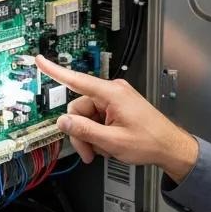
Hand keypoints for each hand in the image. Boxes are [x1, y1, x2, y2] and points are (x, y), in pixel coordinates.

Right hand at [34, 56, 199, 180]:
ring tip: (103, 150)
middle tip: (89, 151)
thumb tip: (63, 121)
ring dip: (90, 136)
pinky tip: (107, 144)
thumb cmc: (150, 142)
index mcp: (112, 94)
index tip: (40, 60)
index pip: (77, 80)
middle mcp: (113, 92)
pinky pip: (97, 119)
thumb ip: (85, 131)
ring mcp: (115, 100)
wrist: (169, 147)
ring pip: (87, 117)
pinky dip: (98, 134)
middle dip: (81, 132)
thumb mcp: (112, 141)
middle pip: (79, 109)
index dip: (55, 70)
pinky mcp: (117, 108)